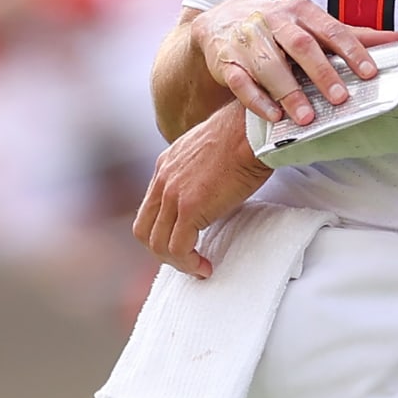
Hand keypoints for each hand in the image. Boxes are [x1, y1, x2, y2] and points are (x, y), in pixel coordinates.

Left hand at [133, 102, 273, 278]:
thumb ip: (198, 171)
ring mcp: (173, 194)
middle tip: (186, 260)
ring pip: (157, 243)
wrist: (253, 131)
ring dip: (176, 262)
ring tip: (197, 266)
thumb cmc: (243, 137)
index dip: (162, 231)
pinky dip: (189, 264)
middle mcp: (163, 179)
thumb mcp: (208, 151)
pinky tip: (205, 265)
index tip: (182, 241)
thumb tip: (210, 191)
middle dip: (163, 251)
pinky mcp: (190, 207)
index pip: (149, 208)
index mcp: (166, 165)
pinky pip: (178, 248)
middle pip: (144, 229)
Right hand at [191, 0, 397, 125]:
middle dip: (322, 72)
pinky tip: (274, 117)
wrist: (220, 22)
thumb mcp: (311, 25)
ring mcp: (248, 39)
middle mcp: (274, 20)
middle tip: (340, 98)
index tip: (370, 73)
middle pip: (301, 45)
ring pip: (270, 65)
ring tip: (307, 118)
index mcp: (301, 11)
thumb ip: (350, 35)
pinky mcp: (227, 61)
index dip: (352, 51)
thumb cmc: (277, 27)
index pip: (331, 29)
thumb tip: (396, 39)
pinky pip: (240, 81)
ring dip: (289, 92)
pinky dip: (257, 100)